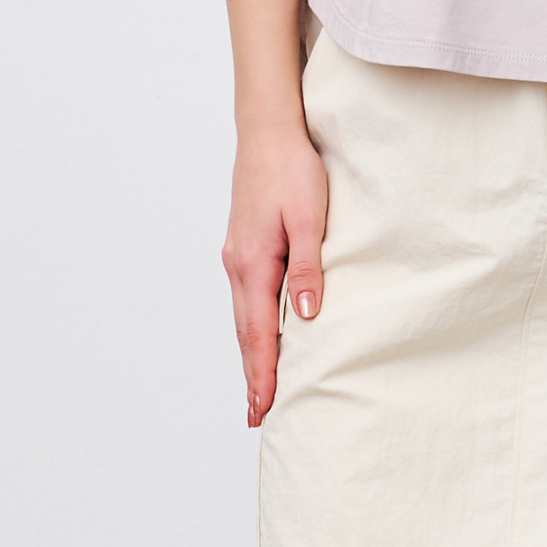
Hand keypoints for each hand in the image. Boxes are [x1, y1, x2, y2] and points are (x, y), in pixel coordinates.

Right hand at [220, 121, 328, 427]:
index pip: (260, 333)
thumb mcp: (309, 217)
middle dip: (252, 375)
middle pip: (246, 333)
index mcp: (254, 264)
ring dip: (251, 353)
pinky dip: (252, 325)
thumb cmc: (292, 169)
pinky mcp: (242, 245)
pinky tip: (260, 333)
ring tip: (259, 387)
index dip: (263, 374)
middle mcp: (238, 265)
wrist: (267, 130)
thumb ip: (309, 267)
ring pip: (244, 316)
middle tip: (257, 417)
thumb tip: (308, 317)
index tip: (263, 409)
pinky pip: (246, 297)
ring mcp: (236, 255)